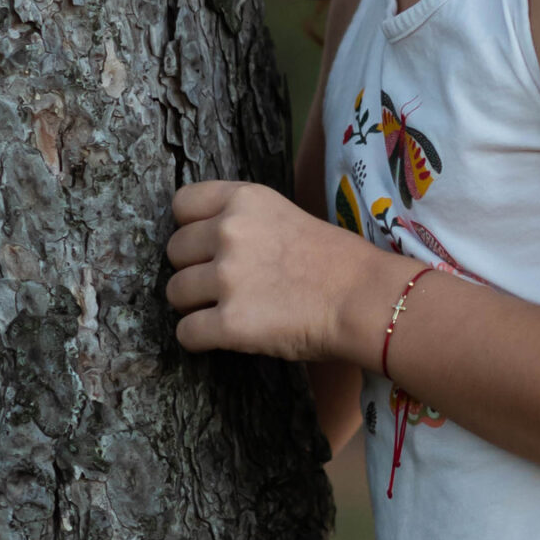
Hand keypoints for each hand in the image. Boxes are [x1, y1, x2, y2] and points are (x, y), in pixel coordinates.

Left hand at [166, 179, 371, 362]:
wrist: (365, 299)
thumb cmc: (337, 261)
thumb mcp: (286, 216)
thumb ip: (245, 222)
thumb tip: (207, 241)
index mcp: (245, 199)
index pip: (181, 204)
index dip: (191, 227)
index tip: (207, 244)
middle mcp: (229, 232)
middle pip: (174, 251)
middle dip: (193, 268)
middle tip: (223, 284)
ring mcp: (227, 278)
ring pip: (174, 294)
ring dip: (195, 305)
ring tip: (227, 310)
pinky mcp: (229, 323)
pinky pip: (186, 334)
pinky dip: (199, 339)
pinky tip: (223, 336)